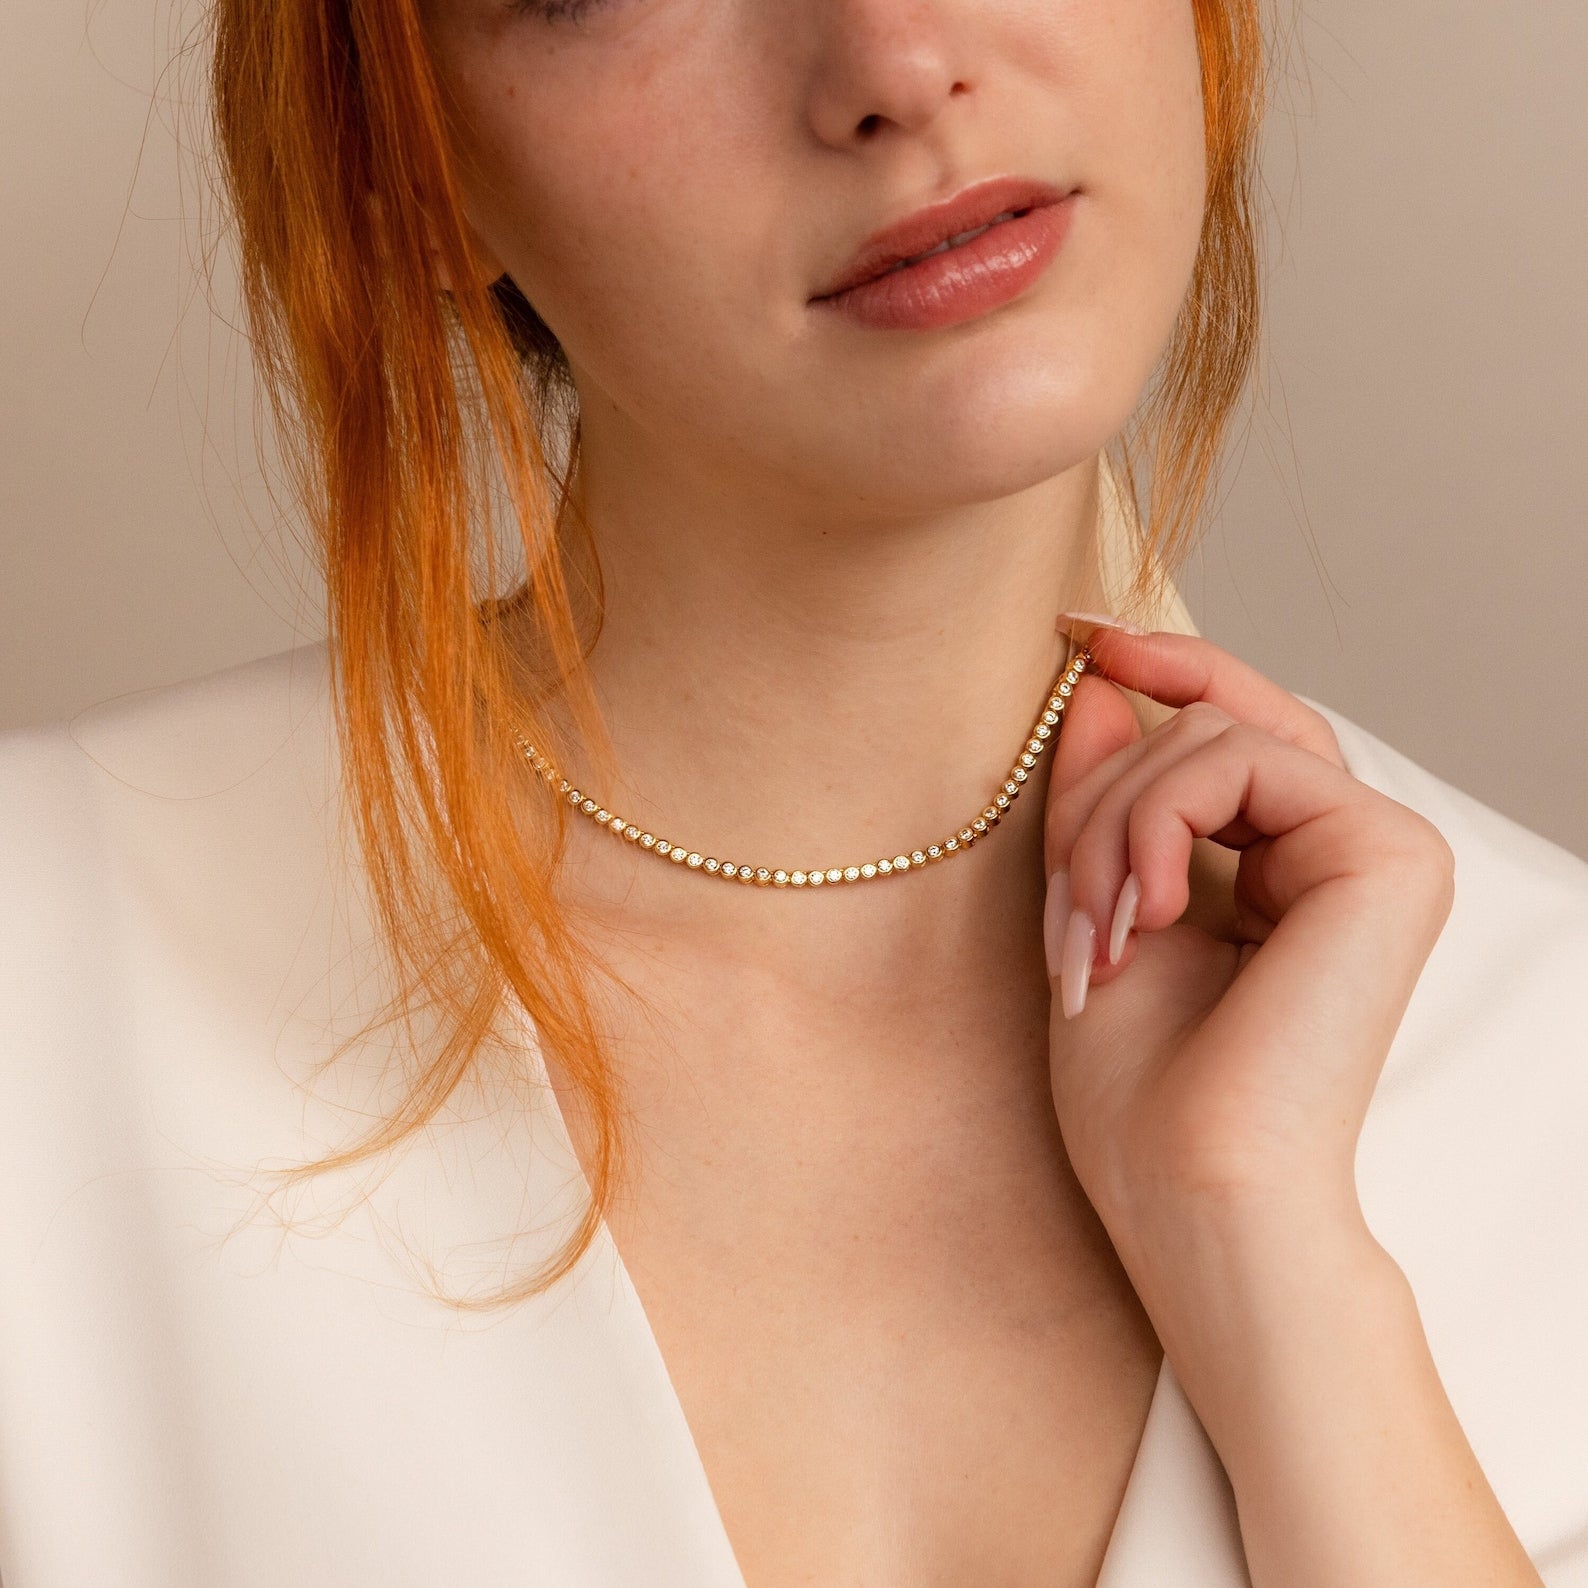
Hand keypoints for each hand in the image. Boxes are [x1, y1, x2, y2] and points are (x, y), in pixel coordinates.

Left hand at [1042, 620, 1456, 1252]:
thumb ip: (1104, 792)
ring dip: (1114, 826)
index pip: (1232, 725)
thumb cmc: (1141, 1092)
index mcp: (1289, 867)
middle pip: (1206, 725)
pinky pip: (1239, 762)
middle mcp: (1345, 848)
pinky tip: (1145, 915)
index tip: (1075, 634)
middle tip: (1069, 911)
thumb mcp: (1094, 907)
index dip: (1162, 665)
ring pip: (1209, 736)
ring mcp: (1378, 847)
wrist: (1189, 1191)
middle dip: (1103, 801)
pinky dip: (1158, 826)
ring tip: (1096, 931)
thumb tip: (1094, 675)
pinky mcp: (1389, 854)